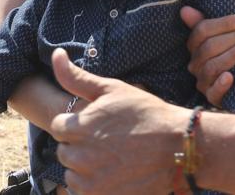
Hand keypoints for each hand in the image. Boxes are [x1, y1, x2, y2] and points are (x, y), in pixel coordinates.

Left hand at [49, 49, 188, 194]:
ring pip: (72, 174)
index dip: (76, 124)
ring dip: (84, 168)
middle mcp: (81, 156)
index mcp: (79, 127)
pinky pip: (83, 192)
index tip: (95, 124)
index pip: (59, 126)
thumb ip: (76, 77)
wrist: (178, 146)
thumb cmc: (146, 113)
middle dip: (79, 145)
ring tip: (111, 158)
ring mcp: (91, 181)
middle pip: (64, 152)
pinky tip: (113, 174)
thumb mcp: (112, 89)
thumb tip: (56, 54)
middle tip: (106, 141)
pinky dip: (93, 185)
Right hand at [181, 6, 234, 105]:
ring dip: (233, 54)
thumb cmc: (233, 55)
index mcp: (195, 46)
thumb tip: (184, 9)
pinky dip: (221, 84)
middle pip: (209, 47)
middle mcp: (195, 64)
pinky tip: (231, 76)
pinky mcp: (212, 98)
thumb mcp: (222, 38)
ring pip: (212, 66)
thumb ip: (206, 23)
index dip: (224, 23)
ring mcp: (203, 82)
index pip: (202, 30)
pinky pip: (213, 93)